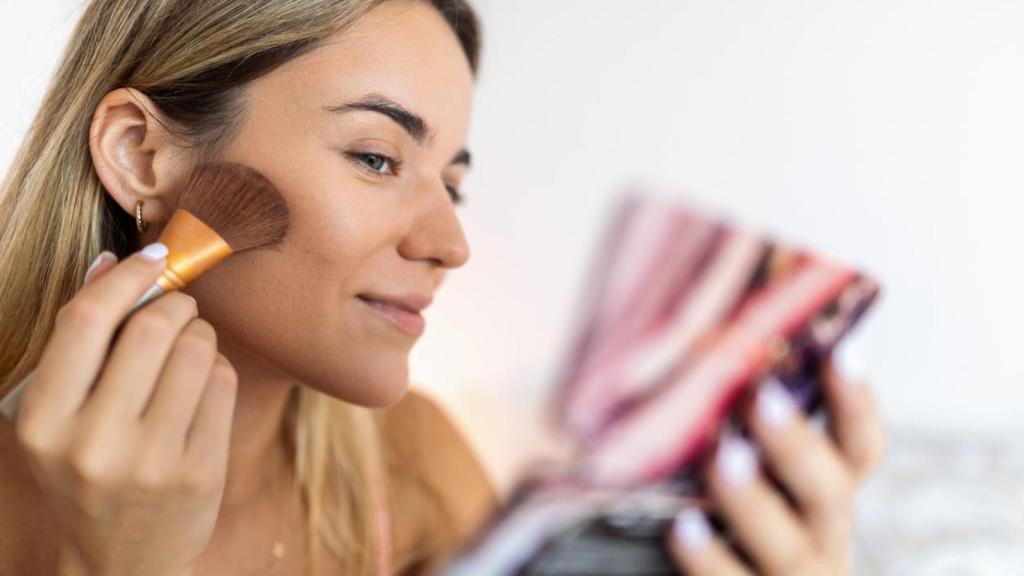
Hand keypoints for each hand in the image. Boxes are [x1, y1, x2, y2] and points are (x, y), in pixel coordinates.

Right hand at [14, 245, 237, 575]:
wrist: (122, 561)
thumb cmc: (89, 473)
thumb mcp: (60, 418)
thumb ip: (79, 343)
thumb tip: (109, 263)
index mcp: (43, 423)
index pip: (86, 321)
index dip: (126, 277)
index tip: (151, 259)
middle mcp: (93, 443)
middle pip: (152, 328)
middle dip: (175, 304)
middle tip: (178, 308)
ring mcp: (151, 461)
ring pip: (196, 350)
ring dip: (200, 334)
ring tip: (189, 348)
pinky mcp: (200, 472)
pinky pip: (222, 383)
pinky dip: (216, 368)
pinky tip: (201, 384)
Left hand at [665, 354, 886, 574]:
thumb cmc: (726, 531)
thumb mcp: (747, 480)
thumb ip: (738, 430)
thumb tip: (707, 346)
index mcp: (824, 500)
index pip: (859, 449)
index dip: (855, 403)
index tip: (839, 351)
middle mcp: (822, 541)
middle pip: (828, 492)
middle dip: (797, 444)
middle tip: (763, 397)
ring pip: (788, 546)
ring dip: (755, 500)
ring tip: (722, 458)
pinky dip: (710, 560)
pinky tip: (682, 528)